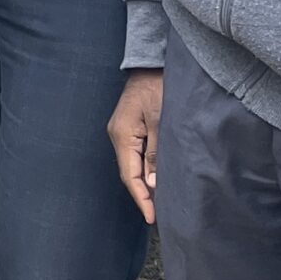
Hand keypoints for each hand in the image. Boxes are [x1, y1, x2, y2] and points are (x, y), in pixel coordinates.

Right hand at [108, 70, 163, 224]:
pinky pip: (137, 154)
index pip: (130, 175)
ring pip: (133, 164)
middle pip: (129, 172)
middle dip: (143, 194)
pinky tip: (156, 177)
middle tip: (158, 215)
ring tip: (160, 201)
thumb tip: (151, 183)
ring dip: (145, 182)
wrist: (152, 62)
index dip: (141, 198)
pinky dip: (146, 168)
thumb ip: (156, 153)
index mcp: (122, 135)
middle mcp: (118, 134)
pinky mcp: (132, 126)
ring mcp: (123, 130)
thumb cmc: (158, 87)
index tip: (152, 217)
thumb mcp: (161, 120)